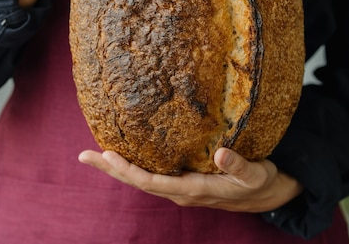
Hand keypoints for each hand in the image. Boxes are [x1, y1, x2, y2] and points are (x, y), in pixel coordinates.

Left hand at [78, 147, 303, 212]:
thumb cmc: (259, 182)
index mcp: (194, 189)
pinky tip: (125, 155)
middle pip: (139, 181)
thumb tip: (220, 153)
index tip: (109, 155)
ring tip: (95, 154)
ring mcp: (180, 188)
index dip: (129, 170)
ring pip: (143, 179)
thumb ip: (237, 165)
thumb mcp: (254, 174)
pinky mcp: (183, 182)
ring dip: (118, 168)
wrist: (264, 195)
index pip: (152, 182)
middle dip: (111, 169)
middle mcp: (181, 192)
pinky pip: (152, 174)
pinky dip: (134, 166)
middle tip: (84, 155)